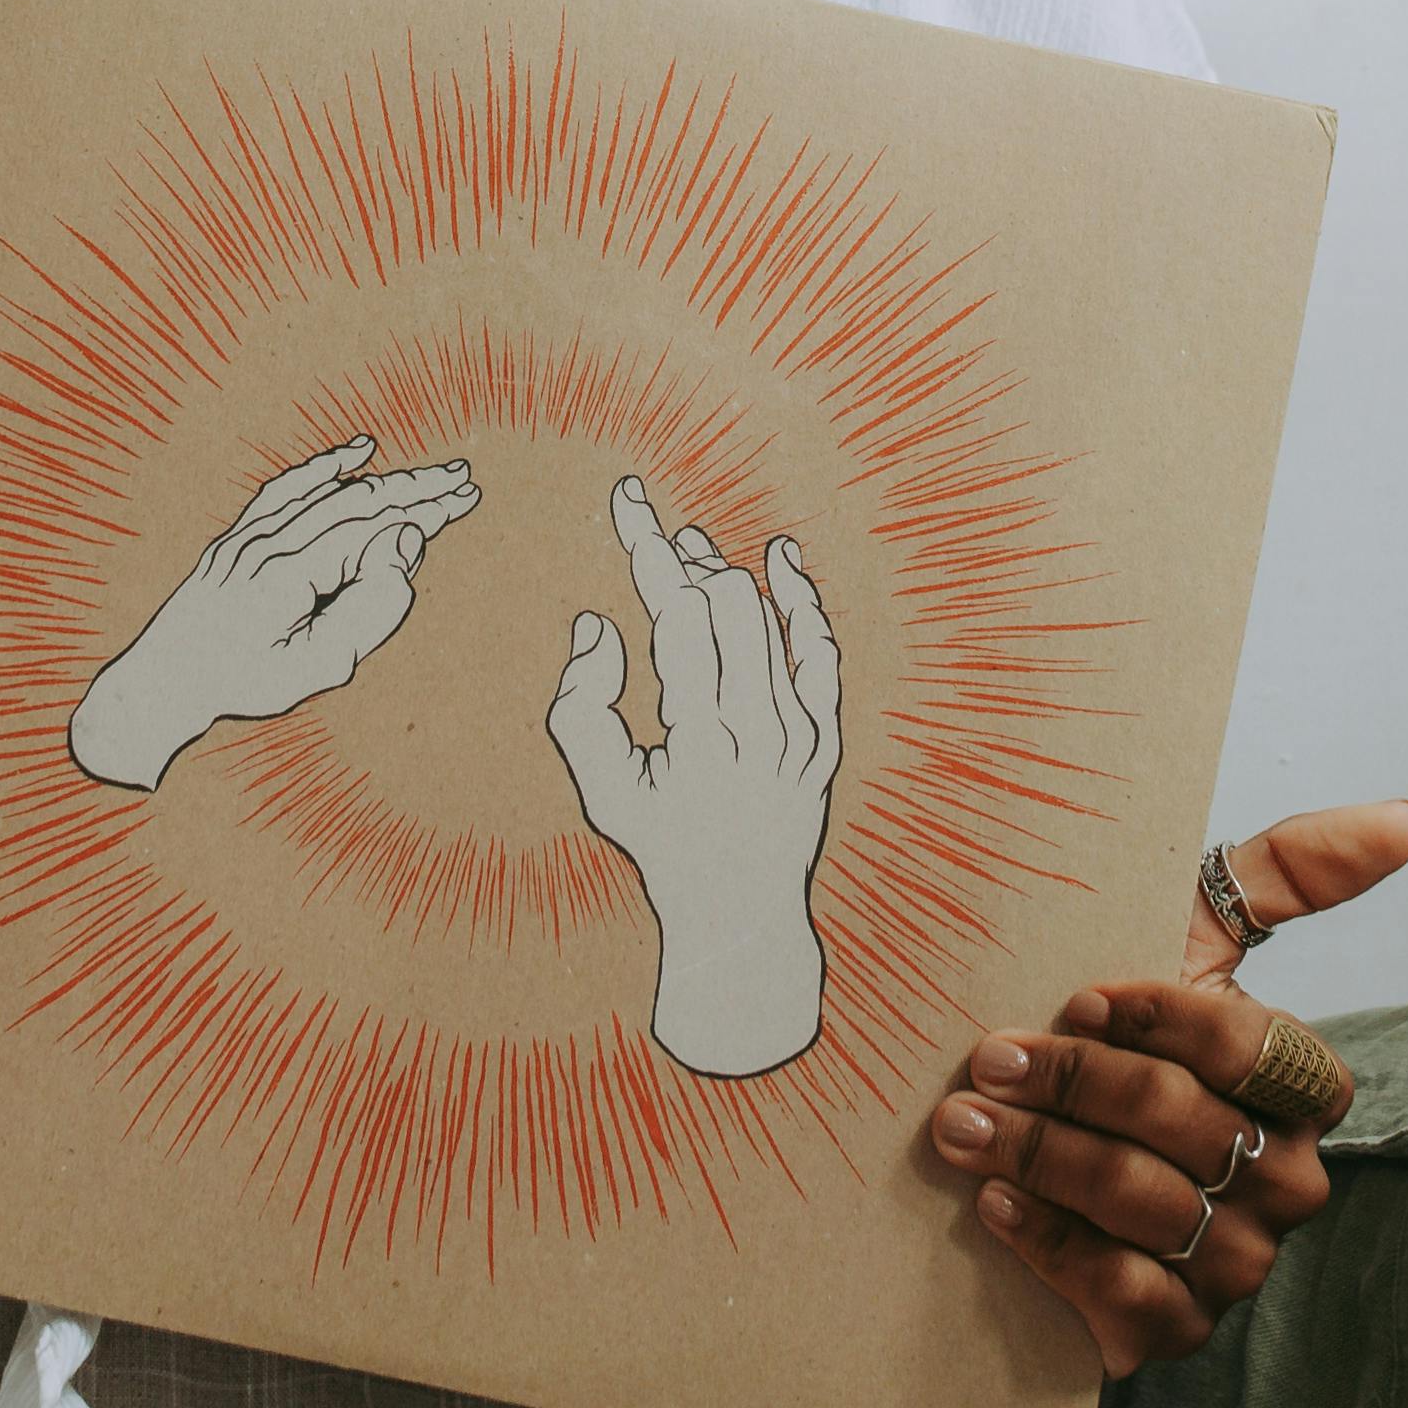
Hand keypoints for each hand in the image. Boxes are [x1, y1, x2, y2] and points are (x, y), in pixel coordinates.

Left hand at [71, 438, 478, 790]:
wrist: (162, 680)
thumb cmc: (241, 681)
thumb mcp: (314, 667)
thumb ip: (366, 611)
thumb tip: (400, 547)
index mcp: (287, 575)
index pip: (368, 533)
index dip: (418, 517)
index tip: (461, 504)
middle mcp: (268, 544)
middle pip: (354, 503)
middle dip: (414, 490)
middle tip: (464, 481)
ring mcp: (250, 536)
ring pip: (326, 493)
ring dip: (383, 479)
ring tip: (430, 475)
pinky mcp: (240, 536)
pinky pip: (286, 489)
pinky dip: (324, 467)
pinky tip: (359, 452)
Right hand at [547, 474, 842, 1076]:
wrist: (740, 908)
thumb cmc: (660, 843)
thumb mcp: (602, 789)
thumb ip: (581, 706)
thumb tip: (601, 625)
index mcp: (697, 739)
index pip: (677, 614)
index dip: (650, 547)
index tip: (629, 499)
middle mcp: (758, 730)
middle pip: (728, 605)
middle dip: (685, 558)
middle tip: (656, 540)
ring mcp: (801, 733)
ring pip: (769, 620)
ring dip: (727, 573)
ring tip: (692, 546)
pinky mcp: (826, 736)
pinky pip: (820, 651)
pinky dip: (802, 599)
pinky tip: (781, 557)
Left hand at [931, 798, 1407, 1374]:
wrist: (1042, 1145)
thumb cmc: (1120, 1026)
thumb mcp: (1192, 932)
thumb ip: (1292, 869)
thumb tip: (1406, 816)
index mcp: (1302, 1089)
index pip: (1249, 1048)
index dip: (1159, 1020)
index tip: (1078, 996)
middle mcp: (1286, 1180)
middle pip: (1183, 1124)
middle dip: (1074, 1085)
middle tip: (986, 1062)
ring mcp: (1239, 1262)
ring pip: (1145, 1202)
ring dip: (1042, 1157)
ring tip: (963, 1125)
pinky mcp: (1179, 1329)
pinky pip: (1125, 1293)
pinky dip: (1052, 1245)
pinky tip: (994, 1204)